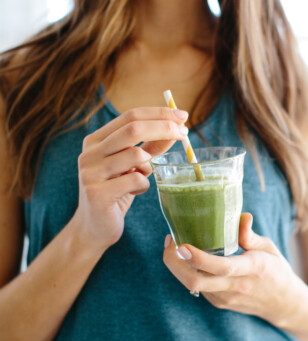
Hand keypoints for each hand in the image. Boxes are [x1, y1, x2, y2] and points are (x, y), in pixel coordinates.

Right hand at [72, 107, 188, 250]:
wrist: (95, 226)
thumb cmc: (117, 191)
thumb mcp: (134, 166)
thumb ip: (151, 147)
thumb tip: (176, 128)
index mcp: (96, 140)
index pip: (130, 116)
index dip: (158, 114)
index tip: (182, 116)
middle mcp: (89, 152)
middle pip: (133, 129)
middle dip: (164, 128)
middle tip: (184, 134)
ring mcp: (90, 172)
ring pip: (135, 155)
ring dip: (150, 166)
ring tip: (143, 175)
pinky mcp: (97, 193)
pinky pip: (136, 180)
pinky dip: (144, 185)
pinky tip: (134, 192)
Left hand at [163, 213, 298, 325]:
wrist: (282, 303)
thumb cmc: (275, 270)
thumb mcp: (269, 247)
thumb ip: (250, 235)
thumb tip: (242, 216)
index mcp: (252, 269)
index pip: (222, 267)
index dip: (198, 257)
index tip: (181, 244)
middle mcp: (235, 286)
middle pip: (196, 281)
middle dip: (175, 263)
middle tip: (170, 242)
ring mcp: (225, 298)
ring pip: (192, 285)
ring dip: (177, 266)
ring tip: (174, 245)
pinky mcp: (219, 302)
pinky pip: (198, 287)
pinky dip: (187, 272)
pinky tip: (187, 258)